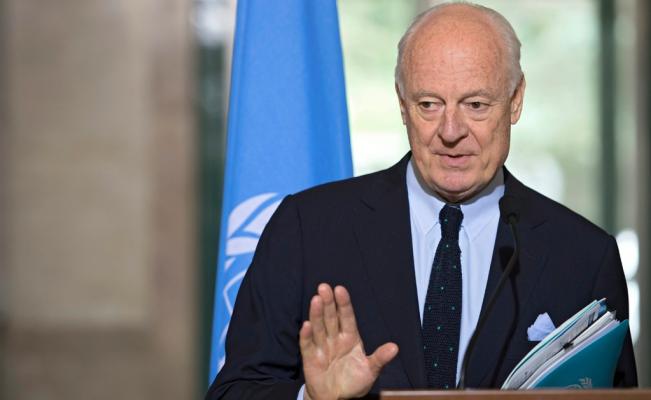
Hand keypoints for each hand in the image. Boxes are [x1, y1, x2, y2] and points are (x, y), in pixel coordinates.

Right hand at [299, 284, 398, 399]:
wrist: (336, 399)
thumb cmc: (354, 382)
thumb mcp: (370, 371)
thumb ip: (380, 358)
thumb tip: (395, 347)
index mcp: (350, 338)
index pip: (347, 318)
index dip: (343, 304)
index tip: (340, 289)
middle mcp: (335, 339)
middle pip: (331, 318)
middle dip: (328, 302)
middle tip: (324, 287)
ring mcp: (322, 347)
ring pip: (319, 327)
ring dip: (317, 314)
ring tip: (316, 299)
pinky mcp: (310, 358)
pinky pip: (307, 345)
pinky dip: (306, 335)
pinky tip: (306, 325)